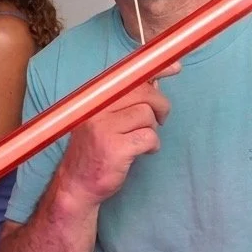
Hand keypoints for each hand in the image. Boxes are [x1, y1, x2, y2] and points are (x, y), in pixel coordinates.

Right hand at [57, 63, 180, 206]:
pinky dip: (152, 145)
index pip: (127, 75)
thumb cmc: (93, 151)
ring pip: (147, 116)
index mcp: (94, 99)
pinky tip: (142, 152)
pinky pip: (149, 137)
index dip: (154, 68)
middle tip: (161, 119)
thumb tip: (153, 83)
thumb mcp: (102, 120)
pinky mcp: (114, 147)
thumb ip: (123, 101)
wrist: (76, 185)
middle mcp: (96, 109)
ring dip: (153, 130)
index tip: (175, 67)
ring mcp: (103, 128)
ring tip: (141, 141)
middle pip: (143, 93)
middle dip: (160, 105)